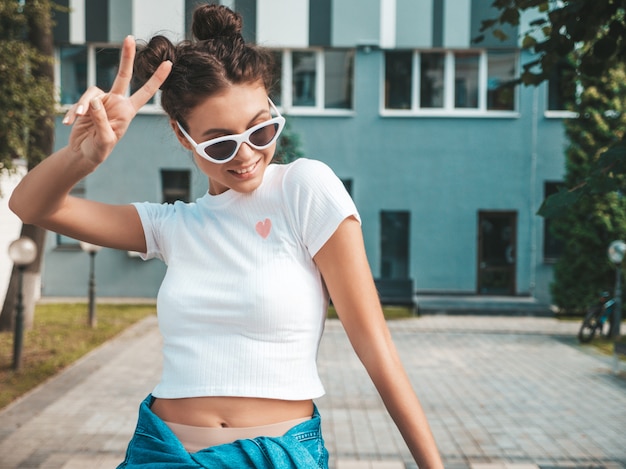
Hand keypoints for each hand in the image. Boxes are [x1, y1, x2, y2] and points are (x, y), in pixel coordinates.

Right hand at [62, 35, 171, 166]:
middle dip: (126, 57)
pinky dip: (72, 112)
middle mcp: (116, 102)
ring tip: (78, 119)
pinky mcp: (86, 103)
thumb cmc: (99, 150)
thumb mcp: (104, 140)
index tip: (168, 63)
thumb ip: (101, 120)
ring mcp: (101, 101)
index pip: (145, 92)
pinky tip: (68, 123)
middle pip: (123, 76)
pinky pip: (78, 102)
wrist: (83, 153)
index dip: (157, 79)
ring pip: (91, 93)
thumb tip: (93, 100)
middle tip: (129, 37)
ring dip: (82, 106)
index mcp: (127, 111)